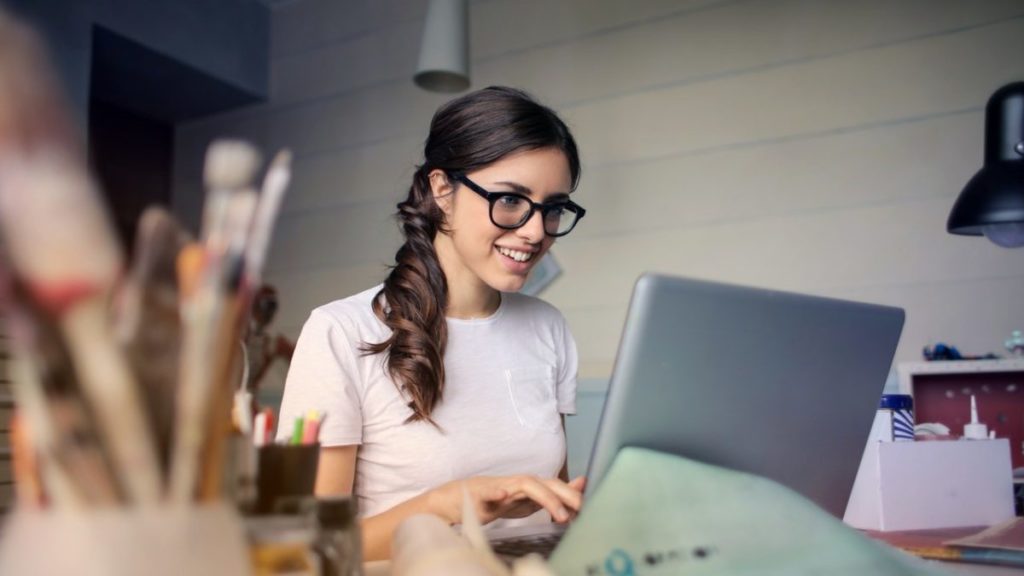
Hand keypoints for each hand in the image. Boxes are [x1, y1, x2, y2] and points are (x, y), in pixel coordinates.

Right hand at [429, 475, 585, 524]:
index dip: (574, 496)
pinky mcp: (480, 493)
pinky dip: (496, 493)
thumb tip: (581, 485)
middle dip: (566, 495)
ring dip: (545, 498)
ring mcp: (500, 487)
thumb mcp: (527, 501)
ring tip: (560, 514)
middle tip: (583, 510)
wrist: (458, 499)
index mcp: (531, 487)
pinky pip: (488, 492)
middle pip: (546, 484)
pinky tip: (503, 496)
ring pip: (525, 486)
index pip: (557, 488)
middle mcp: (519, 483)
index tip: (591, 509)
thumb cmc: (495, 500)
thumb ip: (552, 495)